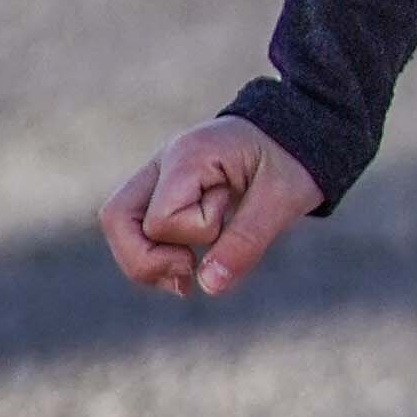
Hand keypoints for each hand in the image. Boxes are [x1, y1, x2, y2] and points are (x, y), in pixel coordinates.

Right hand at [101, 120, 321, 303]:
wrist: (300, 130)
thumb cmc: (293, 160)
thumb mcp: (282, 200)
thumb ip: (245, 242)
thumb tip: (207, 286)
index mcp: (190, 155)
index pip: (162, 218)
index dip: (195, 235)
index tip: (230, 219)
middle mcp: (164, 161)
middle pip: (116, 217)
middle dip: (145, 260)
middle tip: (189, 271)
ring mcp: (160, 175)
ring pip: (120, 225)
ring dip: (147, 260)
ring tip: (188, 274)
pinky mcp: (165, 190)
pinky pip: (138, 227)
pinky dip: (156, 253)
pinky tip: (187, 266)